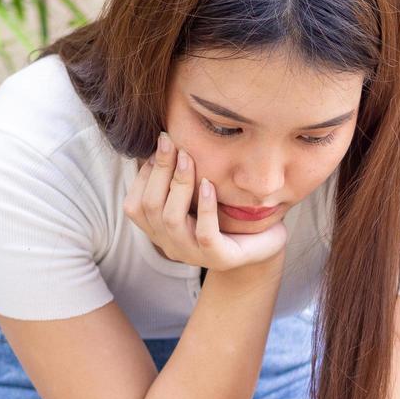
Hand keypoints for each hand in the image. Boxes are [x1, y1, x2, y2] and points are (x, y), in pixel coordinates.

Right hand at [123, 131, 287, 271]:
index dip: (144, 174)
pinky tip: (209, 184)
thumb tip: (162, 141)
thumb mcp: (197, 196)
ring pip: (171, 219)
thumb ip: (177, 178)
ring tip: (189, 159)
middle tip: (171, 142)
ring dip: (179, 184)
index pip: (135, 204)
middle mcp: (171, 244)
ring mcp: (193, 254)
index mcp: (160, 231)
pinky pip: (205, 233)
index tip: (160, 145)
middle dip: (159, 171)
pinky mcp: (218, 257)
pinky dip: (205, 207)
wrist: (263, 245)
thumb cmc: (227, 216)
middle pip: (150, 207)